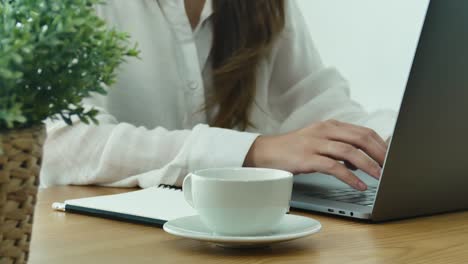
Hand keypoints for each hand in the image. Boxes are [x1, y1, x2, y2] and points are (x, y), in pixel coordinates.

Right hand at [244, 119, 387, 190]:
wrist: (266, 152)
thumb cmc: (293, 148)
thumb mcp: (318, 140)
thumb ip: (339, 146)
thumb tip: (361, 160)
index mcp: (330, 125)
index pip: (363, 131)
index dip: (381, 144)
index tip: (393, 157)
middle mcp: (325, 131)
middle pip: (360, 138)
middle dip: (380, 153)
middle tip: (392, 167)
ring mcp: (315, 144)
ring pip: (350, 152)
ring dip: (369, 165)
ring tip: (380, 177)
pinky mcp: (307, 158)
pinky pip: (334, 167)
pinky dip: (349, 177)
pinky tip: (358, 185)